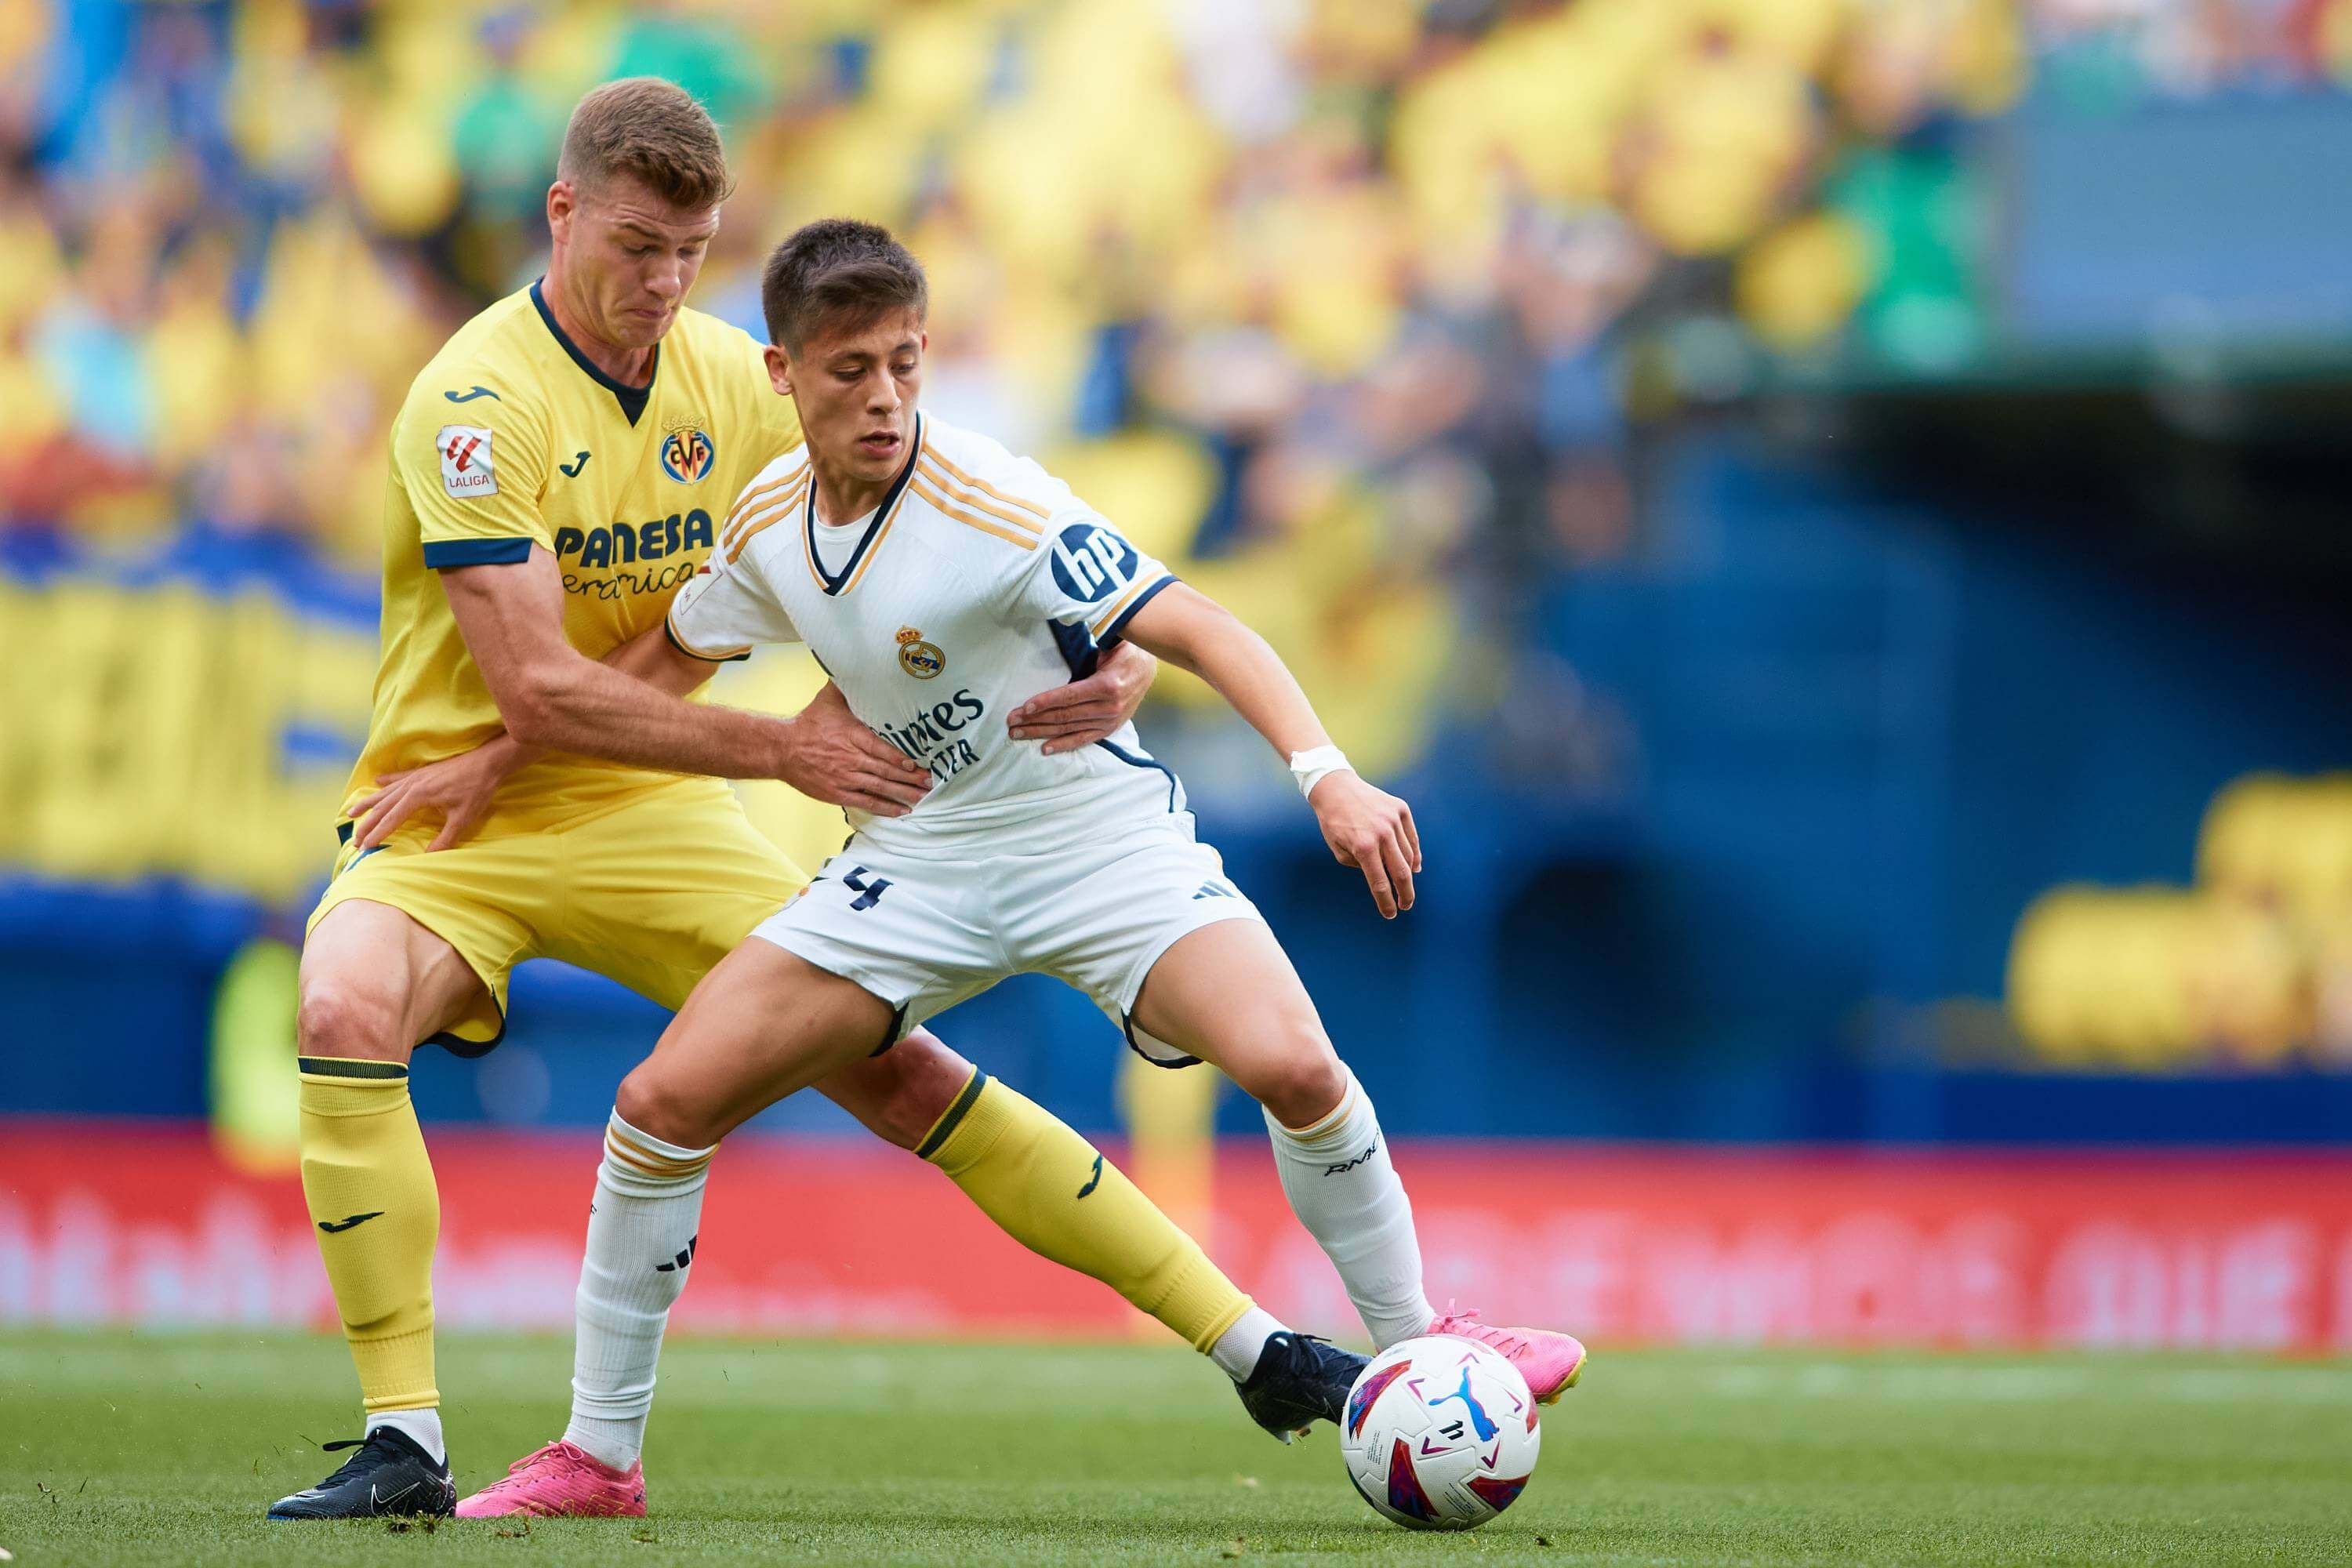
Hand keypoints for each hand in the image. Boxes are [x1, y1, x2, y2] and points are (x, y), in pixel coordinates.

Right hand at [348, 735, 530, 851]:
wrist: (487, 762)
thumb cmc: (477, 789)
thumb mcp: (463, 818)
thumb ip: (445, 838)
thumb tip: (429, 856)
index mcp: (419, 797)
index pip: (392, 819)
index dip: (378, 834)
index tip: (365, 847)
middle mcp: (411, 786)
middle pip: (383, 807)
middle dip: (367, 824)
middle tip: (354, 840)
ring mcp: (416, 777)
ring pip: (385, 792)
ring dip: (368, 803)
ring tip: (351, 813)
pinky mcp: (423, 771)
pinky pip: (399, 777)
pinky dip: (387, 780)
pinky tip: (376, 780)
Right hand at [777, 682, 933, 814]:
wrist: (782, 749)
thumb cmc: (808, 724)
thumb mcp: (828, 700)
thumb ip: (846, 685)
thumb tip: (856, 663)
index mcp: (851, 735)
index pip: (879, 748)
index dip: (898, 758)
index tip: (915, 764)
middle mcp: (850, 758)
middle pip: (885, 771)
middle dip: (910, 779)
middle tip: (931, 782)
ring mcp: (844, 778)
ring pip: (879, 787)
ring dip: (903, 794)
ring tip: (922, 797)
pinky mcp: (838, 793)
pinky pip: (866, 802)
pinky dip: (885, 807)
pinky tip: (901, 810)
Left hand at [1007, 641, 1157, 754]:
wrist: (1149, 669)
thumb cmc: (1124, 653)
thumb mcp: (1110, 644)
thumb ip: (1090, 642)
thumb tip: (1068, 622)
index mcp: (1107, 685)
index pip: (1069, 696)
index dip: (1045, 702)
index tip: (1024, 707)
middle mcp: (1108, 707)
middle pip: (1064, 715)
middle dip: (1034, 719)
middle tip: (1011, 722)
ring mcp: (1109, 721)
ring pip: (1069, 728)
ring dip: (1041, 732)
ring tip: (1018, 734)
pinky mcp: (1109, 729)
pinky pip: (1083, 739)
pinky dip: (1063, 745)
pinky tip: (1044, 748)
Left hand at [1309, 772, 1421, 918]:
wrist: (1336, 788)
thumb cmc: (1334, 823)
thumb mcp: (1339, 850)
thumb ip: (1360, 866)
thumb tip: (1382, 876)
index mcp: (1363, 846)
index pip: (1379, 882)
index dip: (1386, 902)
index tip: (1390, 913)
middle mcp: (1382, 833)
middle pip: (1401, 872)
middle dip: (1405, 894)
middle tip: (1405, 905)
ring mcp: (1394, 819)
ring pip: (1408, 855)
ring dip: (1409, 874)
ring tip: (1406, 886)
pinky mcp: (1401, 809)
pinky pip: (1412, 838)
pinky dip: (1414, 854)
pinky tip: (1414, 866)